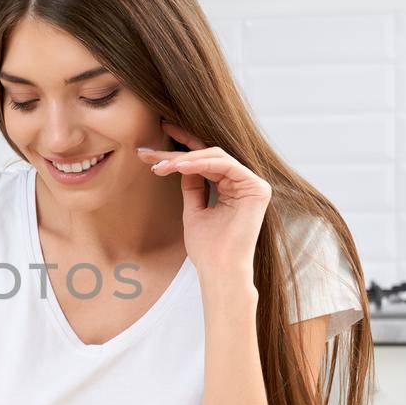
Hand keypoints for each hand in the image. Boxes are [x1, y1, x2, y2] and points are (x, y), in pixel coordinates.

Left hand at [137, 121, 270, 280]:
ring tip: (161, 165)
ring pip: (215, 156)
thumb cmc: (206, 248)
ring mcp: (253, 184)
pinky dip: (200, 163)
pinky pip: (225, 165)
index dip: (184, 144)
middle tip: (148, 153)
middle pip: (208, 155)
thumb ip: (192, 186)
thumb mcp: (193, 210)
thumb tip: (181, 163)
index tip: (160, 134)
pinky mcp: (257, 188)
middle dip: (176, 152)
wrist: (219, 269)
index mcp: (231, 188)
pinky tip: (179, 167)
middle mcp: (243, 183)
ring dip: (184, 158)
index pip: (206, 160)